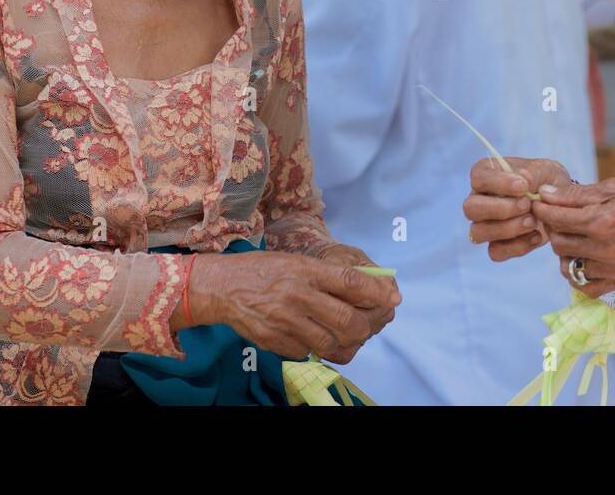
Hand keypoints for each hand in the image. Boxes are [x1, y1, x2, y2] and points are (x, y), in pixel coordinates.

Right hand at [185, 251, 400, 364]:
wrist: (222, 286)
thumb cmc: (265, 271)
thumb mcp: (298, 262)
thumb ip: (330, 276)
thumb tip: (370, 288)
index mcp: (306, 270)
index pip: (351, 282)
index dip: (377, 292)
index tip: (392, 298)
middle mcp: (297, 295)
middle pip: (348, 321)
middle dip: (367, 326)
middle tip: (370, 323)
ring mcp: (285, 321)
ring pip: (331, 343)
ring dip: (344, 342)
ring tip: (343, 333)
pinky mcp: (273, 341)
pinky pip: (307, 352)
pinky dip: (315, 348)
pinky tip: (312, 336)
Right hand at [464, 157, 572, 261]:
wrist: (561, 205)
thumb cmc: (548, 182)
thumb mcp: (546, 170)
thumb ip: (534, 174)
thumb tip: (523, 179)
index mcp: (486, 174)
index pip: (478, 178)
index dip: (498, 183)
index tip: (523, 186)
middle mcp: (479, 199)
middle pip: (470, 208)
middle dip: (500, 209)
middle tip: (527, 205)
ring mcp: (484, 224)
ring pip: (478, 232)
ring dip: (508, 229)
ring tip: (533, 221)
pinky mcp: (497, 245)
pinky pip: (495, 252)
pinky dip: (517, 247)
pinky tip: (536, 236)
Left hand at [531, 177, 614, 297]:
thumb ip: (578, 195)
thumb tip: (547, 194)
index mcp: (601, 222)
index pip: (555, 218)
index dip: (542, 208)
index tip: (541, 201)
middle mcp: (604, 250)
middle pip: (558, 243)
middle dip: (553, 228)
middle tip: (559, 215)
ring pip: (570, 266)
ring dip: (565, 251)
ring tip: (574, 236)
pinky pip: (588, 287)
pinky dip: (579, 275)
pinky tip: (583, 259)